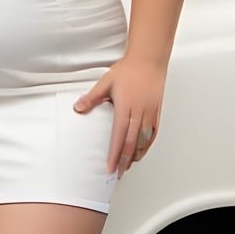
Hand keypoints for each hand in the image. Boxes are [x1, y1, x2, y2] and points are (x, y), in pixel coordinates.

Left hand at [73, 54, 164, 178]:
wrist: (149, 59)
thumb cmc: (129, 69)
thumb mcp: (105, 82)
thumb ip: (92, 98)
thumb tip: (78, 108)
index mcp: (125, 107)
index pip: (118, 136)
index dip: (114, 154)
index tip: (110, 167)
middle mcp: (139, 112)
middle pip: (131, 143)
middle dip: (124, 161)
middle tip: (118, 173)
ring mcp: (149, 113)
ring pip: (143, 140)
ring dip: (135, 155)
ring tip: (127, 166)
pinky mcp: (156, 111)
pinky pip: (153, 133)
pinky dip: (147, 145)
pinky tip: (141, 152)